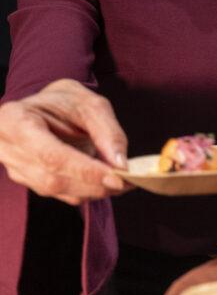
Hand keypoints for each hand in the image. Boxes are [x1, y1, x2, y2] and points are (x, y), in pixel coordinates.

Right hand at [0, 79, 129, 205]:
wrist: (45, 106)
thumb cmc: (64, 101)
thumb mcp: (89, 104)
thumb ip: (107, 131)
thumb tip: (120, 164)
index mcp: (15, 121)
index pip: (51, 155)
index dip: (85, 170)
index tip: (116, 177)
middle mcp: (8, 148)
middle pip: (53, 178)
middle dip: (93, 184)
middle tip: (127, 181)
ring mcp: (15, 168)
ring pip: (57, 190)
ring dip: (92, 190)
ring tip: (121, 181)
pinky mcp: (28, 180)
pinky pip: (59, 193)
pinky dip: (86, 191)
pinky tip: (105, 182)